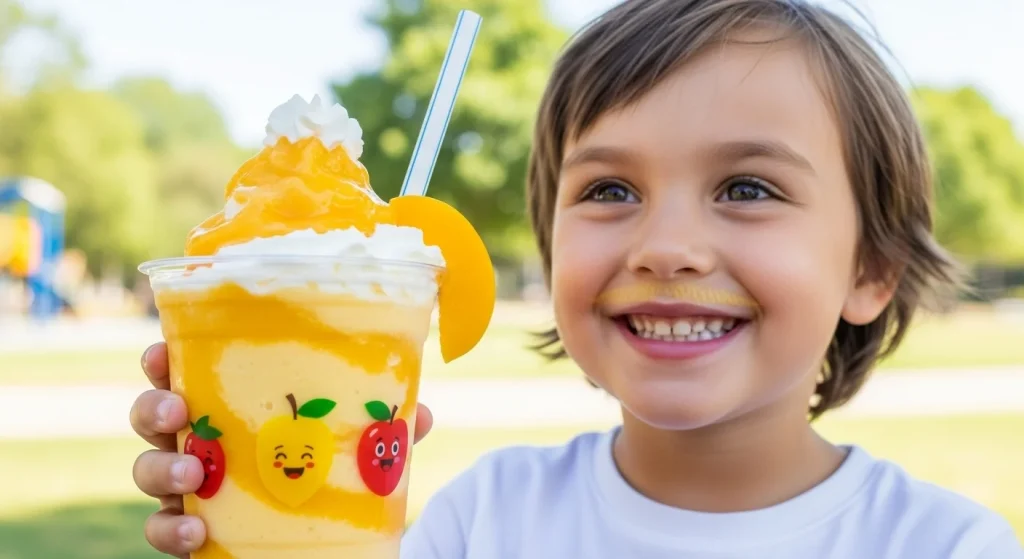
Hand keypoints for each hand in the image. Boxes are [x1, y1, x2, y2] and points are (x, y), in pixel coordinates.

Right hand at [129, 341, 435, 556]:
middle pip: (152, 415)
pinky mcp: (190, 529)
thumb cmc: (328, 467)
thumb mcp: (357, 441)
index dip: (163, 359)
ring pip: (146, 471)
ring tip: (192, 476)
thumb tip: (421, 415)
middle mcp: (200, 440)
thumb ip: (384, 426)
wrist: (325, 533)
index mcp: (229, 403)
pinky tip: (196, 532)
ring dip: (161, 470)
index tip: (162, 350)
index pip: (185, 371)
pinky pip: (162, 530)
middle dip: (155, 408)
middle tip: (178, 412)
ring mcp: (190, 487)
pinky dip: (171, 531)